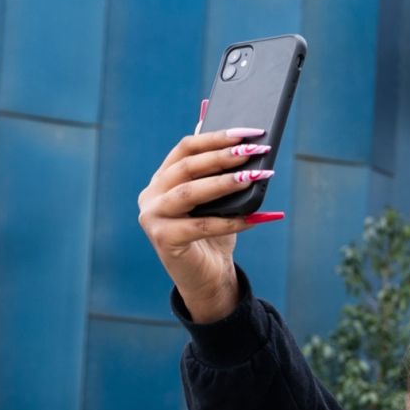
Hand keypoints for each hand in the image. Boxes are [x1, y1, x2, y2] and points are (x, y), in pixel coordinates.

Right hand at [136, 103, 283, 321]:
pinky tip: (257, 216)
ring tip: (256, 175)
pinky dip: (232, 221)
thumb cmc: (214, 234)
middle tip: (255, 151)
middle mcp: (151, 195)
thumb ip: (218, 172)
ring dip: (226, 183)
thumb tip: (239, 138)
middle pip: (187, 167)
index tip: (249, 132)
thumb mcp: (217, 200)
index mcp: (162, 179)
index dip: (216, 137)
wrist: (207, 278)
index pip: (186, 148)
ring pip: (190, 193)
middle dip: (224, 156)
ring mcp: (152, 217)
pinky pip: (201, 225)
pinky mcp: (163, 239)